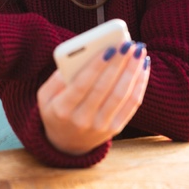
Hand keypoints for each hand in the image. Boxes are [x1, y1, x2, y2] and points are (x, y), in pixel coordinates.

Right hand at [37, 41, 149, 155]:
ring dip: (133, 71)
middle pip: (105, 88)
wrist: (66, 144)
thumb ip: (56, 78)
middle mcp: (82, 120)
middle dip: (119, 64)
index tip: (108, 48)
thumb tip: (78, 59)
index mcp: (62, 109)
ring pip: (122, 95)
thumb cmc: (56, 110)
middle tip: (128, 44)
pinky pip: (132, 104)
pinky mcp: (116, 128)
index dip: (96, 66)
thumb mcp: (45, 96)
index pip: (82, 84)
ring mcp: (101, 126)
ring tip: (139, 51)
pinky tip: (143, 67)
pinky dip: (140, 84)